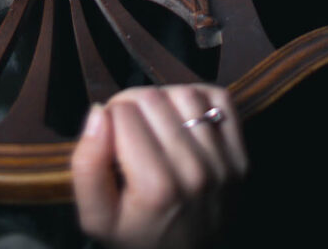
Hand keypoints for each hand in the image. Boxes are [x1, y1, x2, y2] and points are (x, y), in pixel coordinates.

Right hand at [71, 84, 246, 248]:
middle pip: (152, 98)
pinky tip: (182, 118)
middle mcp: (194, 171)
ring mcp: (222, 163)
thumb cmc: (136, 237)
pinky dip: (198, 97)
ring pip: (183, 93)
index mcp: (156, 187)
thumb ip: (87, 166)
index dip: (108, 119)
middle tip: (128, 131)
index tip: (110, 139)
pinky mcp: (240, 157)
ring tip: (154, 124)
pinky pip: (218, 99)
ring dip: (163, 100)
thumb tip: (99, 112)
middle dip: (131, 106)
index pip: (122, 112)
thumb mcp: (97, 218)